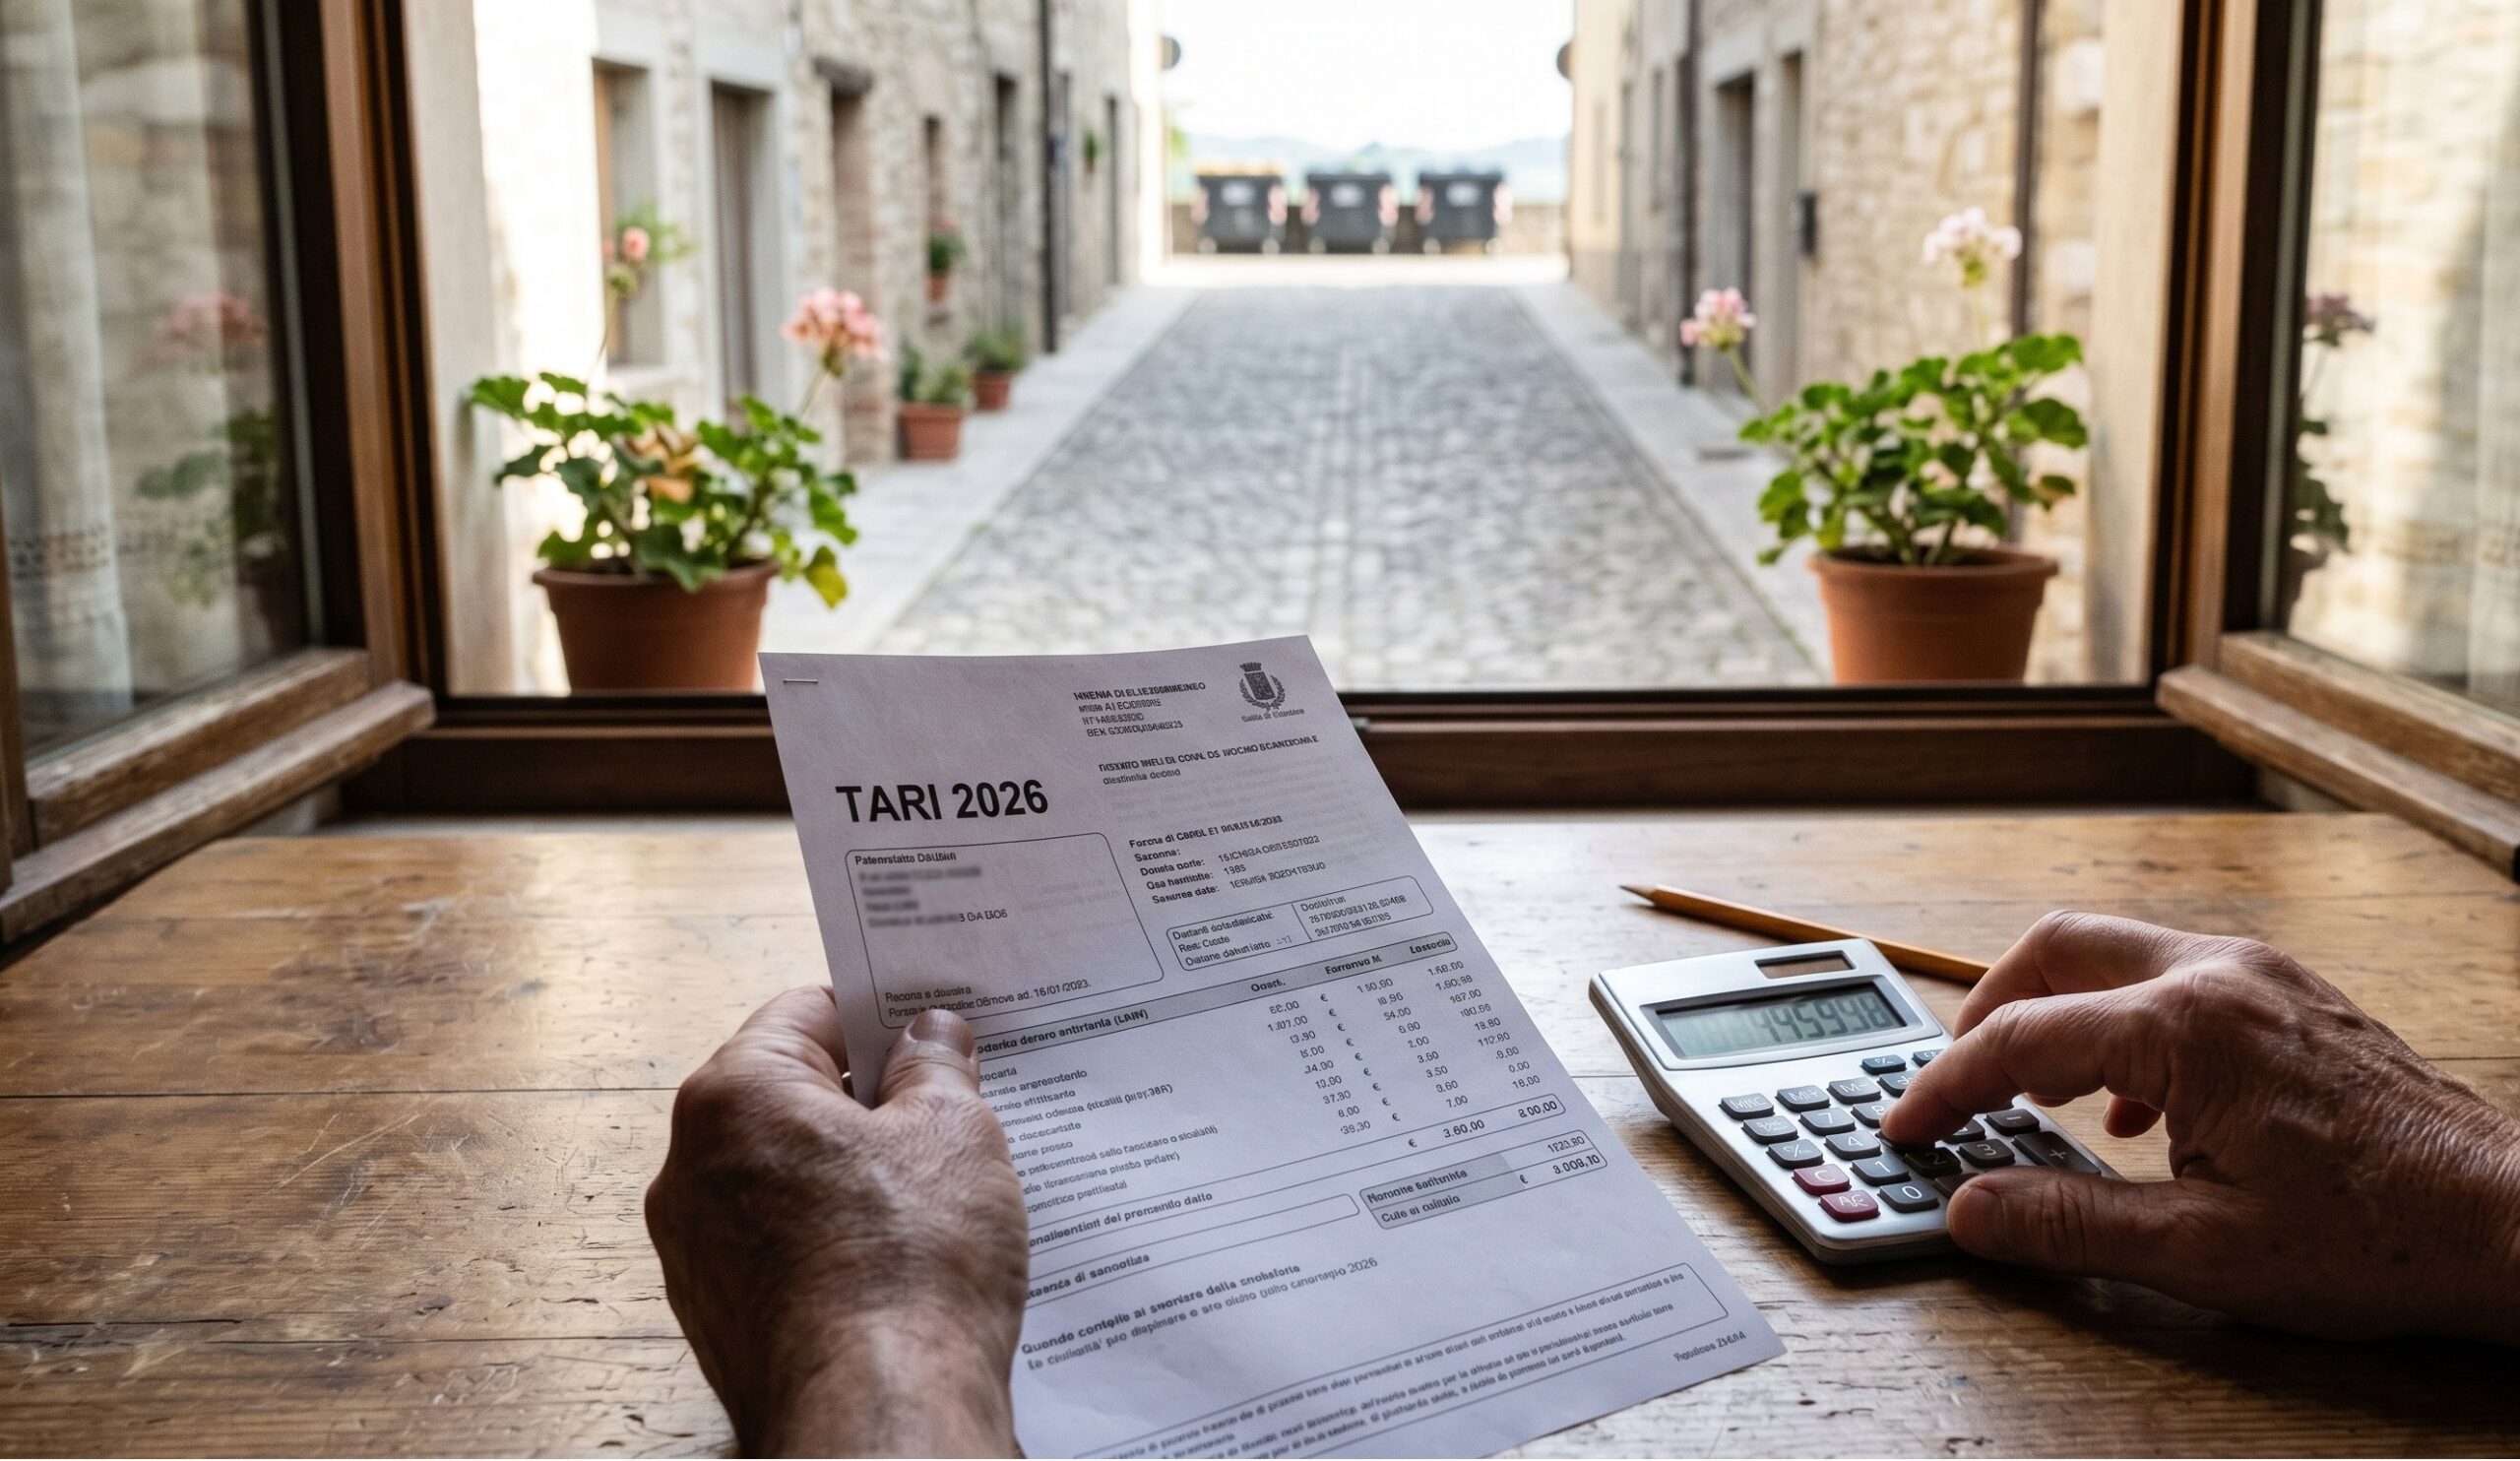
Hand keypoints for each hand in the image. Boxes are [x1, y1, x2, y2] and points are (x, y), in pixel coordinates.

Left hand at [646, 991, 1027, 1454]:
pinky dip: (834, 1239)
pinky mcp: (720, 1319)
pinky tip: (902, 1261)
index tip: (932, 1027)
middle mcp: (690, 1167)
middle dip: (870, 1099)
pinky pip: (781, 1247)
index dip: (880, 1014)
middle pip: (791, 1097)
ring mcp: (696, 1252)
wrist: (880, 1414)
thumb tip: (929, 1035)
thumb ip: (936, 1067)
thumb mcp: (954, 1132)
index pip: (808, 1013)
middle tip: (950, 1107)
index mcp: (735, 1095)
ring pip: (786, 1177)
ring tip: (937, 1193)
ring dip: (853, 1173)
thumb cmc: (912, 1265)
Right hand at [1880, 912, 2519, 1340]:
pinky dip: (2119, 1023)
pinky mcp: (2289, 995)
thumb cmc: (2378, 1238)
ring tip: (2028, 1093)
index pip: (2019, 1038)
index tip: (1907, 1124)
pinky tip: (2130, 1108)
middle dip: (1983, 1010)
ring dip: (2054, 1012)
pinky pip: (2171, 978)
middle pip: (2053, 949)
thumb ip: (2069, 1223)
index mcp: (2186, 1029)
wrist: (2506, 1223)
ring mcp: (2261, 976)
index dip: (1945, 1086)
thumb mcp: (2202, 1252)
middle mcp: (2220, 977)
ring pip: (2114, 953)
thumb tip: (1972, 1210)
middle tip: (1950, 1079)